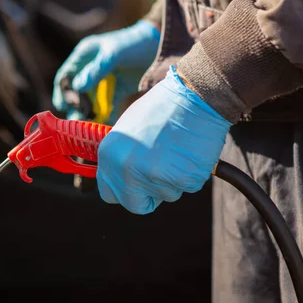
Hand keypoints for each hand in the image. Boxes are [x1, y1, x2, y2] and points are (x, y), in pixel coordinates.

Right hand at [52, 20, 159, 123]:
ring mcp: (103, 81)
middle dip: (74, 107)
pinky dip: (103, 117)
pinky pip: (106, 107)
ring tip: (85, 126)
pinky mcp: (117, 91)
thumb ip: (96, 69)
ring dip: (86, 114)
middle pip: (75, 92)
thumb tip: (77, 87)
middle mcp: (90, 69)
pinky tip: (102, 126)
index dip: (63, 92)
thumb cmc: (134, 44)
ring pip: (89, 101)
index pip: (65, 76)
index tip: (65, 106)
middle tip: (76, 120)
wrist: (161, 46)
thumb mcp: (114, 53)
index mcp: (84, 56)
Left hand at [96, 67, 231, 213]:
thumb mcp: (128, 128)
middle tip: (160, 176)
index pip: (109, 193)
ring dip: (172, 181)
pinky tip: (190, 152)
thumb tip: (122, 175)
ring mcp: (154, 178)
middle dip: (148, 196)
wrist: (194, 97)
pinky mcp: (181, 180)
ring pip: (165, 195)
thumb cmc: (162, 108)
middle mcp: (127, 171)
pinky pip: (187, 188)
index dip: (124, 192)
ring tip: (177, 151)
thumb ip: (121, 157)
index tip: (134, 188)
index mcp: (109, 157)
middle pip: (135, 205)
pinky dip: (191, 175)